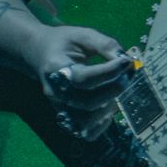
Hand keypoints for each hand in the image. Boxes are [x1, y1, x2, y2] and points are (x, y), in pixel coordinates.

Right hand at [33, 23, 133, 140]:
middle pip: (86, 102)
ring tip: (115, 90)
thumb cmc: (64, 43)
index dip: (108, 72)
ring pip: (85, 121)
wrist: (39, 53)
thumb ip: (105, 45)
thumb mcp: (83, 35)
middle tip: (127, 76)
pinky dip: (101, 125)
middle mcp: (54, 91)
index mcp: (55, 67)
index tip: (126, 62)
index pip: (83, 78)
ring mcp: (59, 106)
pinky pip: (84, 132)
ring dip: (107, 108)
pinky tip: (108, 107)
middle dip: (113, 90)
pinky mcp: (66, 116)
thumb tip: (127, 62)